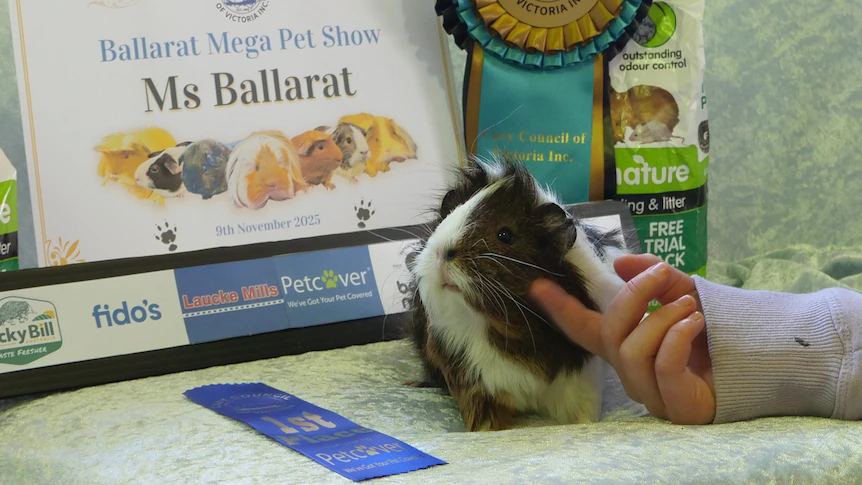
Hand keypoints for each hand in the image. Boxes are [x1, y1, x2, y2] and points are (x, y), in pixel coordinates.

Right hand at [529, 254, 715, 424]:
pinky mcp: (677, 405)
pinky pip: (662, 366)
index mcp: (629, 346)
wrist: (766, 361)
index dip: (560, 309)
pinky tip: (696, 324)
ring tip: (690, 307)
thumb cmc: (720, 333)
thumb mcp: (685, 294)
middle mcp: (634, 372)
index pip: (585, 329)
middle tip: (660, 275)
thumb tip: (620, 262)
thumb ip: (655, 279)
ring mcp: (653, 392)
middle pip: (609, 334)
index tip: (537, 285)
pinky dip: (676, 336)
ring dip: (661, 318)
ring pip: (632, 351)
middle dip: (632, 297)